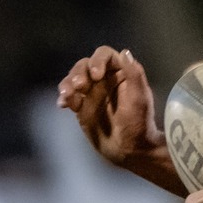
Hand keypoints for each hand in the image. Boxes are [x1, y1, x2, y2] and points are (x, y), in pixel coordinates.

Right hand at [57, 46, 162, 167]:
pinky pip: (69, 97)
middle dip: (79, 73)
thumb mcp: (139, 98)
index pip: (105, 55)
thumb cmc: (139, 123)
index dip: (98, 60)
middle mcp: (104, 79)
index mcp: (120, 72)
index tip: (97, 75)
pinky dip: (64, 98)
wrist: (130, 150)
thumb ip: (134, 74)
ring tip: (67, 95)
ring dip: (67, 84)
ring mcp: (91, 92)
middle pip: (85, 65)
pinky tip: (62, 104)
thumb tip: (125, 52)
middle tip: (80, 86)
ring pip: (73, 79)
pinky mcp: (81, 106)